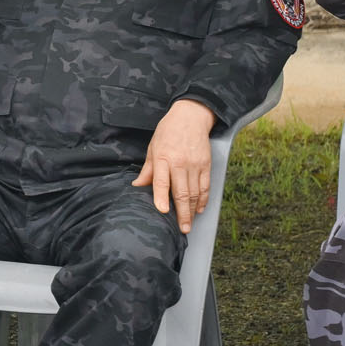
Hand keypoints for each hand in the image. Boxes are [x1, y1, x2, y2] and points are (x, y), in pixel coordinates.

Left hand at [132, 98, 217, 232]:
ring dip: (193, 210)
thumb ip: (148, 169)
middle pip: (182, 192)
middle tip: (182, 228)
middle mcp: (180, 163)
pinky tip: (199, 209)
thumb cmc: (168, 132)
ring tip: (190, 224)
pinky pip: (206, 186)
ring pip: (195, 192)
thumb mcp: (153, 148)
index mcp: (163, 158)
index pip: (162, 181)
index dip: (161, 197)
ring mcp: (195, 165)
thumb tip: (137, 185)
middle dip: (182, 213)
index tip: (163, 211)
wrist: (191, 117)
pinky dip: (203, 199)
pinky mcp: (206, 165)